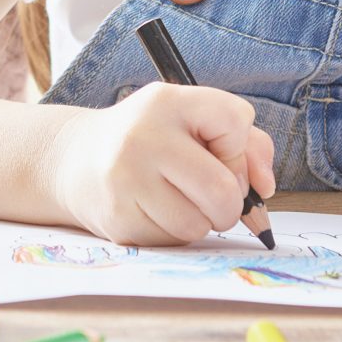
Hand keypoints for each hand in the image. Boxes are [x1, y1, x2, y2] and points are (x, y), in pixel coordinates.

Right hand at [46, 83, 274, 245]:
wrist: (76, 160)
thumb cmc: (151, 141)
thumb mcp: (192, 121)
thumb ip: (245, 143)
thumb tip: (265, 189)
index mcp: (167, 101)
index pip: (235, 121)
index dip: (240, 149)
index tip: (221, 155)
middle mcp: (143, 136)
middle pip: (222, 189)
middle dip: (231, 203)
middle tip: (214, 197)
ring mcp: (125, 179)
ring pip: (199, 223)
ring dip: (202, 221)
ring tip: (178, 200)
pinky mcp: (117, 218)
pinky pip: (173, 240)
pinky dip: (175, 232)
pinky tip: (154, 211)